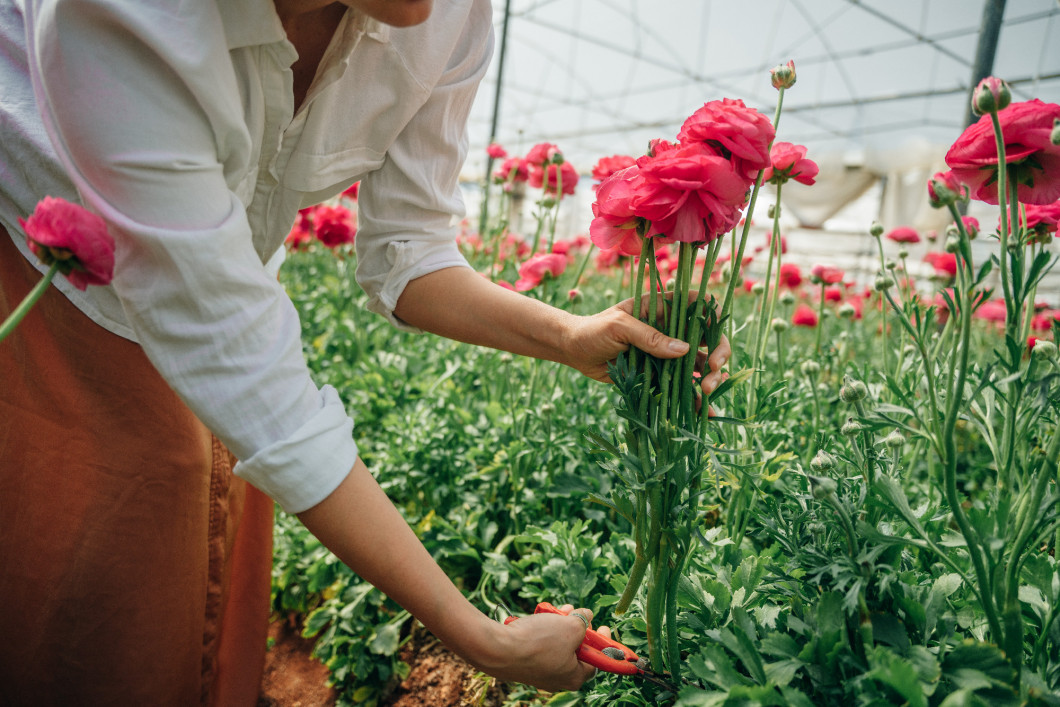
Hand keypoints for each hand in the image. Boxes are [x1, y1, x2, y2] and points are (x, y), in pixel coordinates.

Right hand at [467, 604, 606, 691]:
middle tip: (578, 614)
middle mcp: (558, 679)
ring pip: (558, 645)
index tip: (602, 626)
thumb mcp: (570, 627)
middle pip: (576, 652)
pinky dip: (545, 631)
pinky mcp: (525, 664)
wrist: (498, 649)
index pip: (596, 661)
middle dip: (578, 629)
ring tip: (560, 610)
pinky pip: (541, 646)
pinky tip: (543, 617)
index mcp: (574, 677)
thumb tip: (587, 616)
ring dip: (561, 626)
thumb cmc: (538, 642)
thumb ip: (583, 621)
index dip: (602, 642)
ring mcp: (540, 672)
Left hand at [564, 293, 730, 400]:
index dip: (714, 316)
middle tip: (712, 370)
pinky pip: (682, 385)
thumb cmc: (593, 330)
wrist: (573, 351)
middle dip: (717, 353)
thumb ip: (649, 337)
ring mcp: (667, 353)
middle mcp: (671, 329)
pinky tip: (704, 412)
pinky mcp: (660, 374)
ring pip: (699, 364)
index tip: (715, 335)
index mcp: (663, 308)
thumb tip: (683, 350)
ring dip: (709, 377)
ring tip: (706, 391)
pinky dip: (693, 398)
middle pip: (707, 338)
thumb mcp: (619, 327)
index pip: (699, 304)